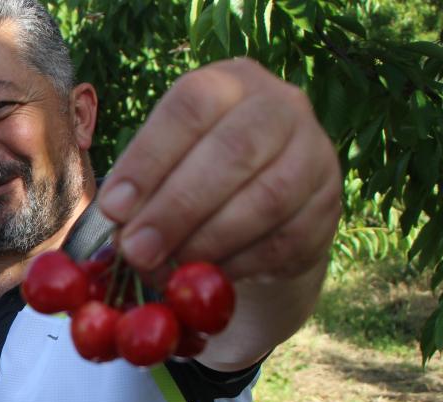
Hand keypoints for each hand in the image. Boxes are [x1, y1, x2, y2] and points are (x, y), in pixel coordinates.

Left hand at [97, 58, 340, 283]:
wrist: (268, 207)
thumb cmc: (198, 175)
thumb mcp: (168, 165)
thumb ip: (144, 187)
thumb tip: (119, 222)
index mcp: (230, 83)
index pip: (191, 106)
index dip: (149, 158)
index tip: (114, 208)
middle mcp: (280, 106)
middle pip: (233, 151)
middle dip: (177, 208)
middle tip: (137, 251)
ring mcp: (314, 153)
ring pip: (267, 198)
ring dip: (209, 241)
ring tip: (167, 270)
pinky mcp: (329, 204)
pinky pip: (286, 239)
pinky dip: (240, 263)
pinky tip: (207, 277)